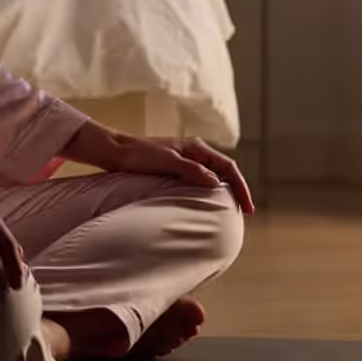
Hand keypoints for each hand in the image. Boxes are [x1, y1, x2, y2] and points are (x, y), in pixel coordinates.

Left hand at [61, 123, 255, 213]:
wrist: (113, 152)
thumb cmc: (138, 156)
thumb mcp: (167, 162)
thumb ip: (192, 171)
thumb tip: (217, 183)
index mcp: (196, 147)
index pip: (229, 166)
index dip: (241, 187)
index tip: (248, 208)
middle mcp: (194, 152)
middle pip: (224, 171)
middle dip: (236, 190)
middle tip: (243, 213)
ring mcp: (184, 160)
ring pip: (213, 177)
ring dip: (223, 192)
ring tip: (228, 212)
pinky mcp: (174, 169)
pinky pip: (199, 182)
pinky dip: (208, 193)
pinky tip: (205, 207)